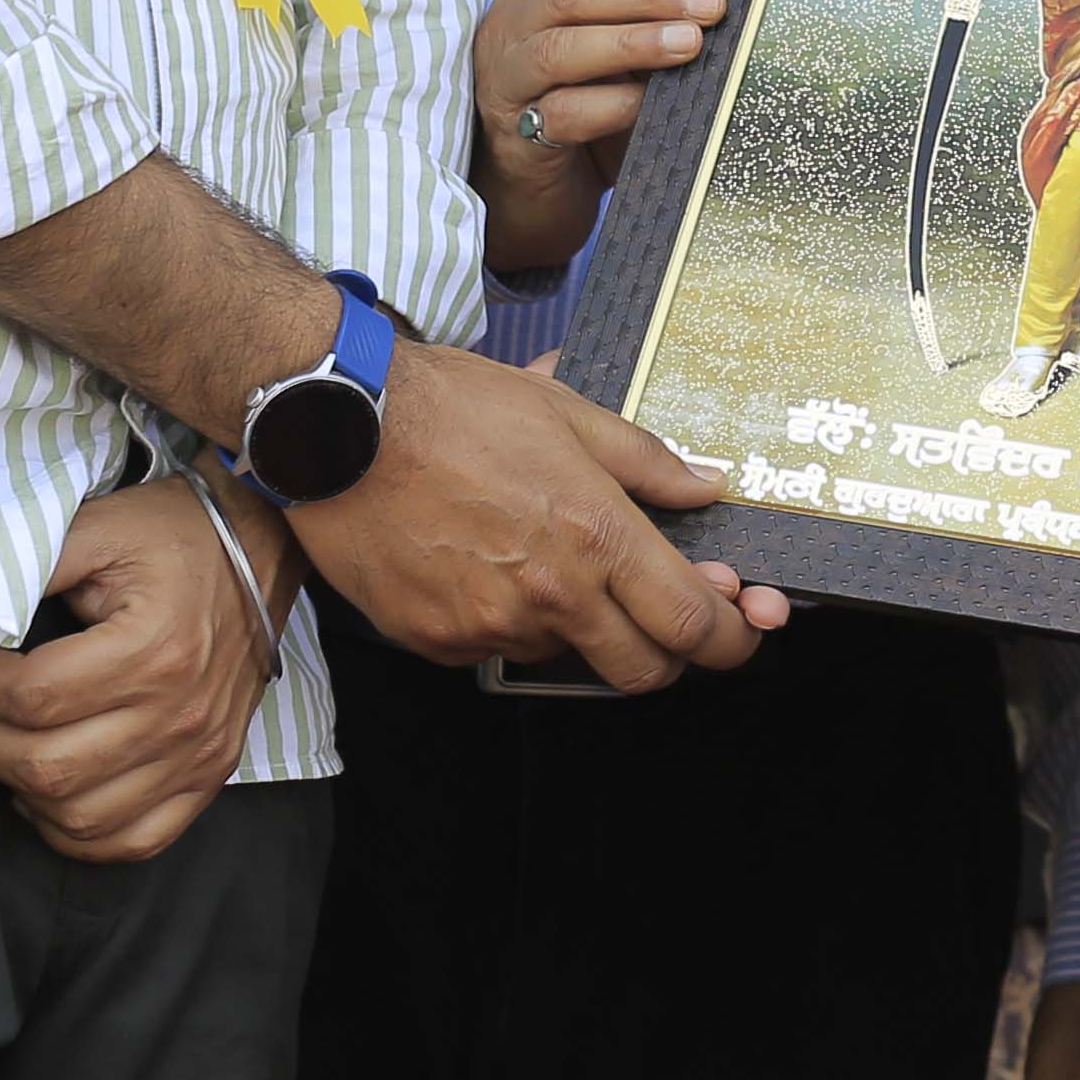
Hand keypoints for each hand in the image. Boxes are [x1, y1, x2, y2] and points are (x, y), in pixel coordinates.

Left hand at [0, 476, 276, 863]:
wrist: (259, 547)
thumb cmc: (176, 536)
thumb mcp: (99, 527)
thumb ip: (26, 561)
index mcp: (152, 648)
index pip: (28, 697)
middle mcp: (179, 712)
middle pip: (45, 768)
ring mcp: (198, 752)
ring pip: (80, 816)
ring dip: (22, 789)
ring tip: (8, 744)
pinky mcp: (210, 773)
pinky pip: (136, 841)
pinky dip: (82, 835)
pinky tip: (54, 796)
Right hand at [278, 334, 782, 689]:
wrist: (339, 427)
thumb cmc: (452, 408)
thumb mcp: (567, 413)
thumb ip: (647, 462)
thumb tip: (707, 486)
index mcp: (596, 537)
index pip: (690, 622)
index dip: (729, 638)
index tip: (740, 627)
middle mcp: (550, 596)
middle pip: (641, 671)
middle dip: (669, 652)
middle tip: (663, 614)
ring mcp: (489, 627)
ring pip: (564, 656)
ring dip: (578, 626)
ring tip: (546, 557)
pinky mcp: (435, 642)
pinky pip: (494, 650)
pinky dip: (506, 622)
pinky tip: (487, 566)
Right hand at [467, 0, 730, 281]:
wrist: (532, 184)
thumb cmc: (584, 100)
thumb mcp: (618, 47)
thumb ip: (653, 15)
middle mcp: (515, 25)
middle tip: (711, 3)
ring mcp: (506, 80)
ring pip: (559, 49)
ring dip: (631, 42)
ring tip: (689, 42)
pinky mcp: (516, 137)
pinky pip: (561, 114)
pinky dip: (609, 105)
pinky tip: (647, 102)